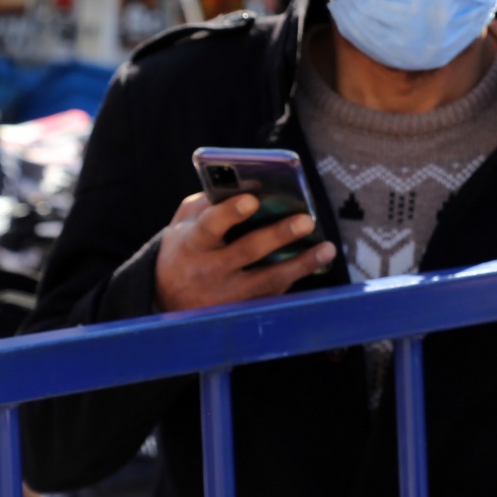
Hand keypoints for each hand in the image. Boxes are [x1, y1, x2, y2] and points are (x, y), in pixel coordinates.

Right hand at [154, 193, 336, 312]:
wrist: (169, 300)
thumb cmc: (186, 248)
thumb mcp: (185, 224)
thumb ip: (210, 203)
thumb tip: (250, 185)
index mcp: (192, 243)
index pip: (210, 226)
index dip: (230, 213)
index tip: (252, 199)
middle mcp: (207, 272)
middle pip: (246, 251)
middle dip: (278, 234)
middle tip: (306, 220)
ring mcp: (226, 296)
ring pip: (268, 280)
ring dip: (301, 264)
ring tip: (327, 248)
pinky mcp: (242, 310)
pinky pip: (273, 293)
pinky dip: (296, 277)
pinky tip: (316, 262)